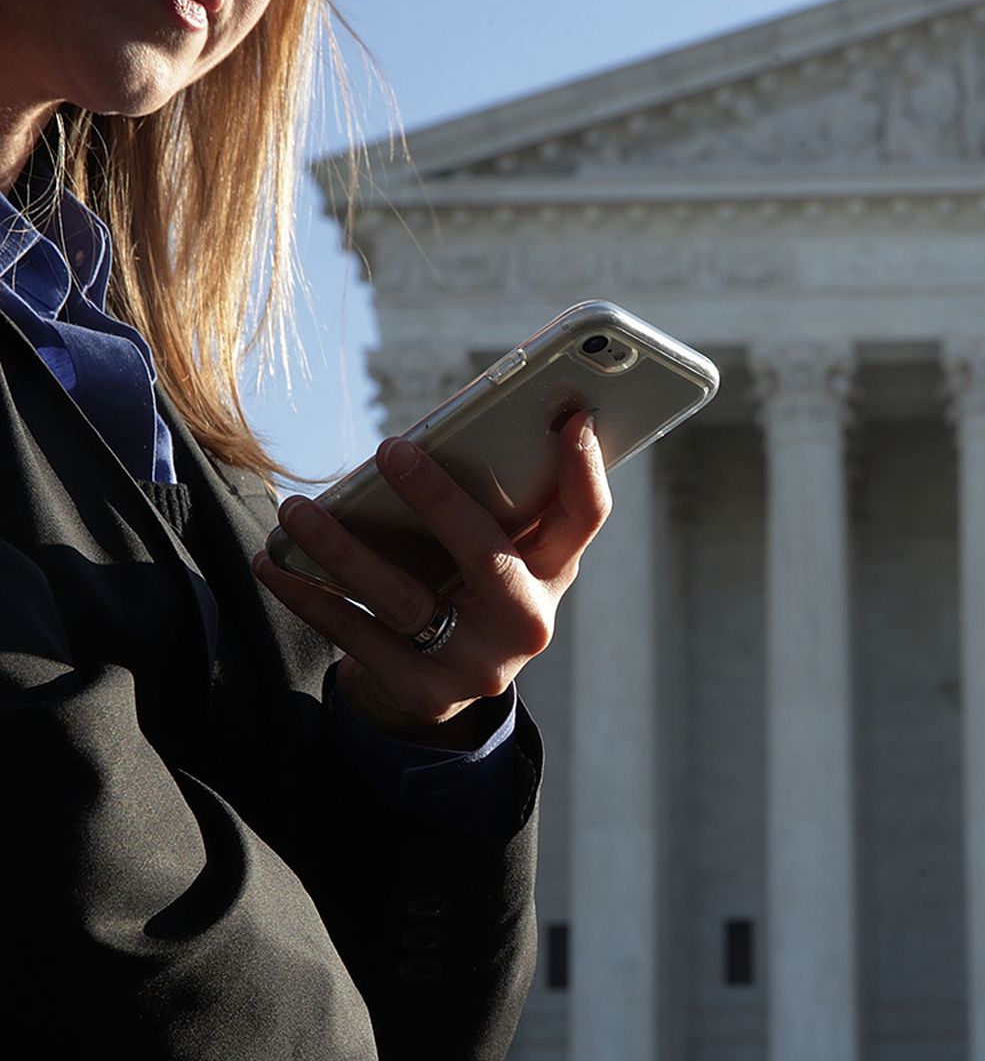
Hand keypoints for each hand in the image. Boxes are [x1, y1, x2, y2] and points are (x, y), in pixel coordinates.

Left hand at [253, 411, 611, 747]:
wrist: (439, 682)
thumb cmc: (464, 585)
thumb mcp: (497, 551)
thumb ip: (489, 502)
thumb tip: (439, 433)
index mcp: (553, 572)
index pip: (585, 516)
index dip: (584, 468)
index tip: (570, 418)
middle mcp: (527, 621)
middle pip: (487, 555)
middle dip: (439, 500)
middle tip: (391, 451)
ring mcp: (477, 663)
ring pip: (403, 599)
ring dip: (343, 550)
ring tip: (297, 512)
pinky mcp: (423, 691)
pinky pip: (356, 636)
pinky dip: (310, 596)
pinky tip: (274, 565)